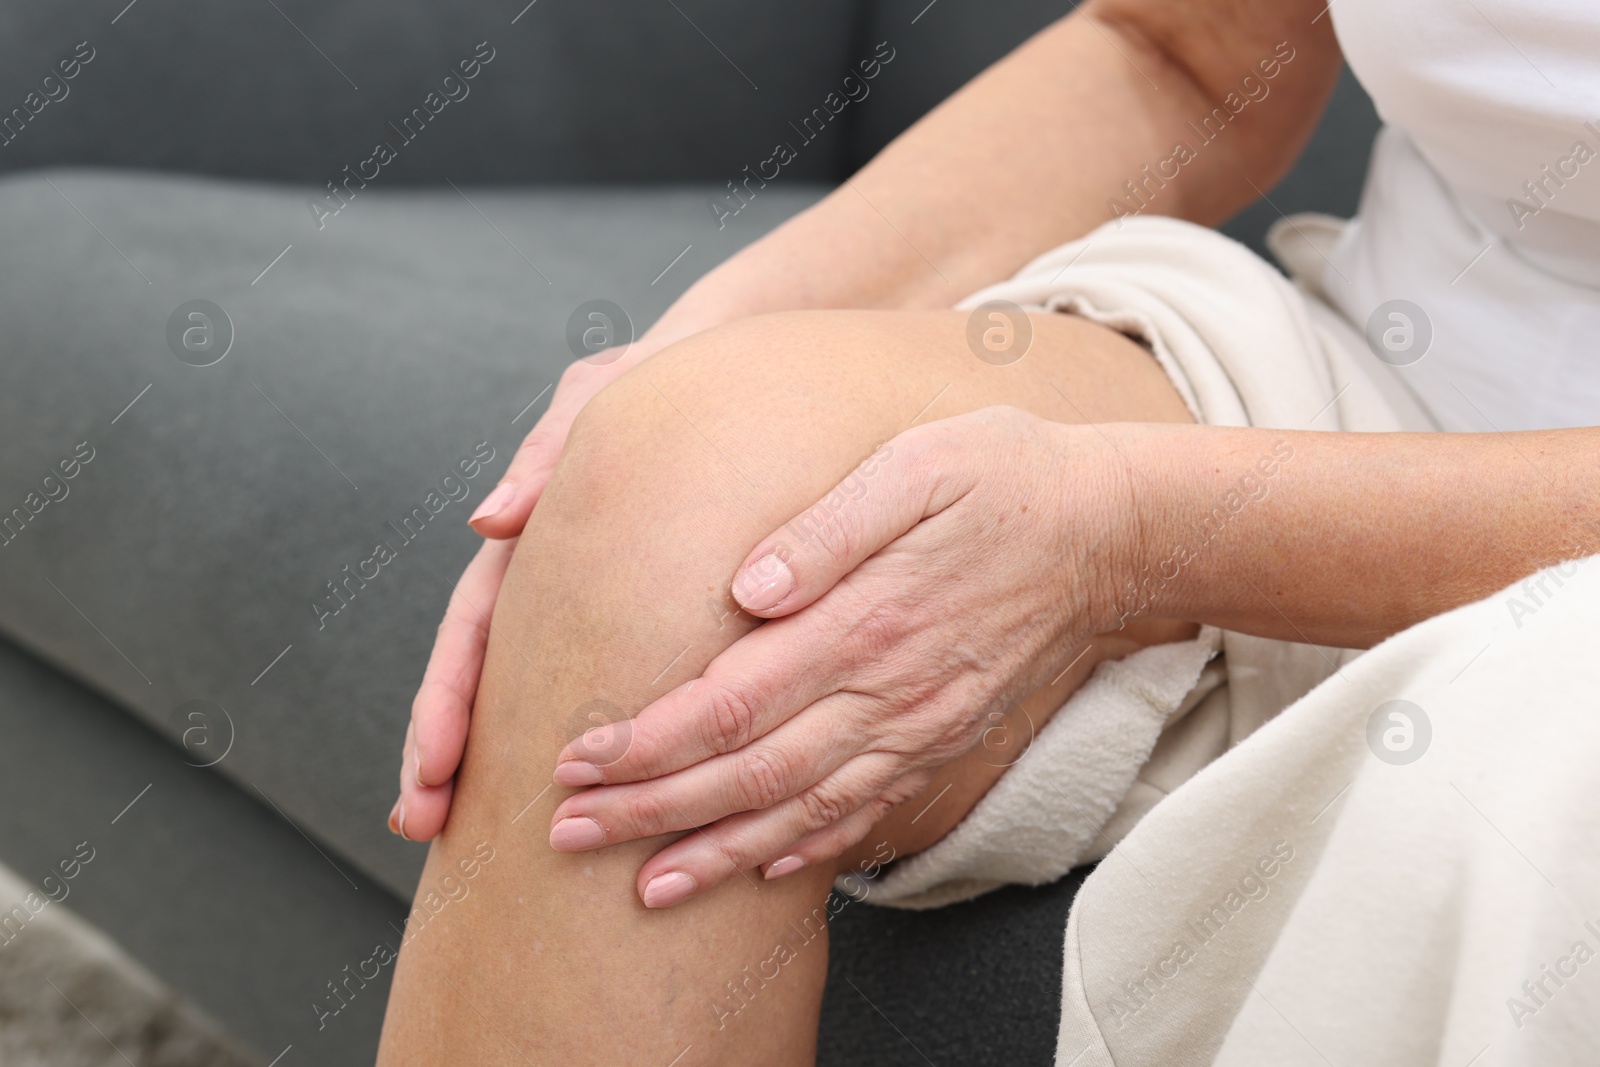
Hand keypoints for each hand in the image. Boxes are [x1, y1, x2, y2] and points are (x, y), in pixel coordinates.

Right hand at [391, 329, 685, 840]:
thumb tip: (486, 526)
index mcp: (531, 531)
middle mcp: (549, 570)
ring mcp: (590, 587)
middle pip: (486, 672)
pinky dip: (571, 720)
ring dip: (493, 751)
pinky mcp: (640, 594)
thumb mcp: (599, 394)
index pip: (474, 630)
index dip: (446, 702)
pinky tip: (576, 780)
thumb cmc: (658, 369)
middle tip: (422, 824)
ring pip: (532, 680)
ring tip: (461, 825)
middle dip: (445, 748)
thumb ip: (547, 456)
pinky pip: (599, 667)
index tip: (429, 771)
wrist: (727, 352)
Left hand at [543, 406, 1137, 905]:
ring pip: (802, 812)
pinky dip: (810, 852)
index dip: (649, 741)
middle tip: (569, 834)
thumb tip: (745, 583)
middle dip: (653, 811)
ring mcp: (920, 730)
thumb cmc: (1003, 479)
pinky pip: (869, 813)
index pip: (731, 700)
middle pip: (750, 773)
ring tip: (646, 884)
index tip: (577, 759)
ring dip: (717, 852)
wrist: (1109, 533)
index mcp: (865, 622)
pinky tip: (764, 872)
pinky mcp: (944, 742)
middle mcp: (888, 694)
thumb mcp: (917, 465)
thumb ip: (828, 526)